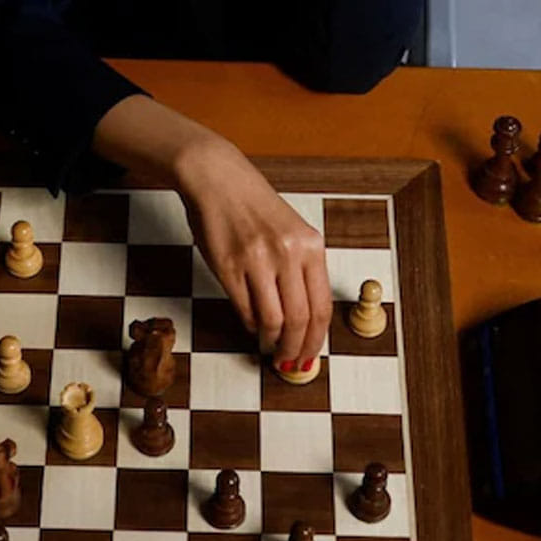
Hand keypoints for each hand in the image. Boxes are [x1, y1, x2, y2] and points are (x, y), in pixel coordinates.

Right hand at [92, 95, 330, 366]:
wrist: (218, 179)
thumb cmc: (254, 207)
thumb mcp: (292, 233)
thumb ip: (301, 271)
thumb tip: (305, 321)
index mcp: (311, 246)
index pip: (321, 307)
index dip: (317, 339)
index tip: (311, 355)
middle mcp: (288, 253)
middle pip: (300, 318)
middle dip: (296, 348)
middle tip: (289, 361)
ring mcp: (257, 259)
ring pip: (273, 319)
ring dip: (273, 341)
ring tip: (270, 347)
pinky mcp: (229, 265)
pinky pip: (245, 309)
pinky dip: (251, 325)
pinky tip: (253, 326)